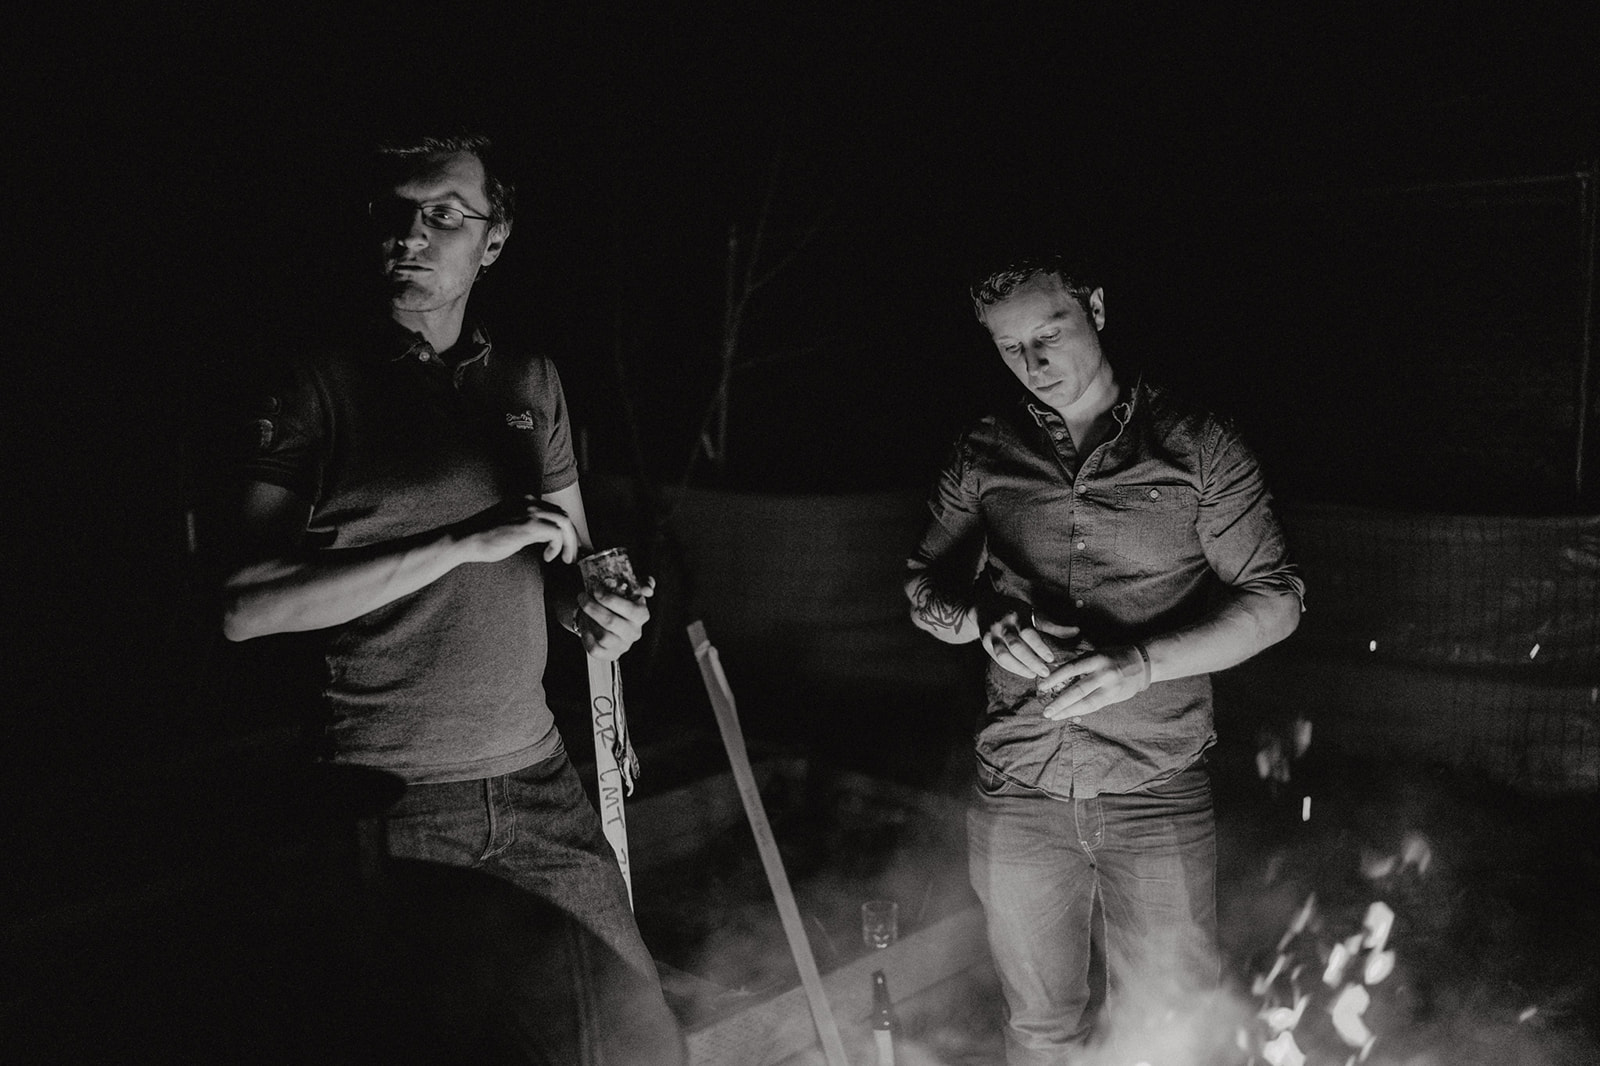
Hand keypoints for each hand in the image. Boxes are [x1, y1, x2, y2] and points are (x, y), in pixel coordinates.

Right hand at [462, 495, 578, 563]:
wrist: (465, 539)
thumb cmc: (484, 538)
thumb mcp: (511, 526)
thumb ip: (528, 526)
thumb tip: (545, 536)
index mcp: (525, 500)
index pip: (554, 511)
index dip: (563, 530)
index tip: (564, 546)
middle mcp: (529, 501)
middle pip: (563, 516)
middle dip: (570, 537)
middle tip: (569, 556)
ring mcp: (530, 512)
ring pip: (564, 523)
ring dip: (568, 543)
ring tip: (564, 558)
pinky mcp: (529, 525)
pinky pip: (556, 534)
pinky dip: (557, 547)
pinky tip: (548, 557)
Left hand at [576, 578, 655, 661]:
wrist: (607, 618)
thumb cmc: (617, 601)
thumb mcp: (630, 588)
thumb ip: (643, 583)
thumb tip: (647, 590)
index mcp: (642, 615)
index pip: (629, 609)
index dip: (610, 599)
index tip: (596, 589)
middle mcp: (635, 632)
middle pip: (611, 622)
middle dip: (593, 607)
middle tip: (582, 597)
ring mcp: (623, 646)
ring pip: (602, 637)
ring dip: (589, 621)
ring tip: (584, 610)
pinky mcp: (611, 655)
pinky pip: (595, 649)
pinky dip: (586, 635)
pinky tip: (586, 624)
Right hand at [984, 609, 1080, 678]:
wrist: (984, 607)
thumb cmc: (1015, 611)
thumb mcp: (1033, 613)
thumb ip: (1053, 625)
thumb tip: (1076, 631)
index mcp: (1017, 615)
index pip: (1028, 633)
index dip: (1039, 647)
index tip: (1051, 658)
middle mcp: (1003, 625)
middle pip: (1016, 646)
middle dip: (1031, 661)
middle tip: (1045, 673)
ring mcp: (992, 635)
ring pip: (1003, 655)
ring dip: (1019, 667)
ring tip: (1033, 675)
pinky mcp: (985, 644)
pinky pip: (998, 659)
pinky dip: (1011, 667)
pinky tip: (1024, 672)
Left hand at [1039, 645, 1149, 719]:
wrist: (1142, 663)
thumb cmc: (1113, 656)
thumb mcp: (1096, 654)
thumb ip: (1080, 665)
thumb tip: (1057, 679)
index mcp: (1096, 659)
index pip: (1071, 669)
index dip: (1055, 678)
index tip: (1041, 687)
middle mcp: (1103, 673)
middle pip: (1078, 690)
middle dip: (1060, 702)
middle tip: (1045, 711)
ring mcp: (1110, 687)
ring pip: (1086, 703)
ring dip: (1068, 711)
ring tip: (1053, 716)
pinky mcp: (1114, 697)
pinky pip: (1094, 706)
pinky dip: (1080, 711)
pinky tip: (1068, 715)